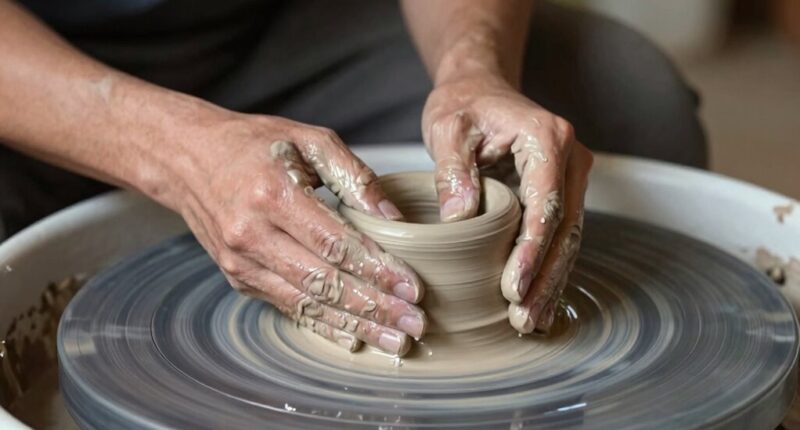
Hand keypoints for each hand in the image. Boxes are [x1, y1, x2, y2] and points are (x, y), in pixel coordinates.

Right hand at [170, 113, 426, 355]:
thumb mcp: (309, 140)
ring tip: (394, 341)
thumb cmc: (253, 144)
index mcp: (272, 194)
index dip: (377, 270)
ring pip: (307, 303)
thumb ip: (355, 176)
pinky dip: (323, 324)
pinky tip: (353, 338)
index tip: (412, 288)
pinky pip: (287, 307)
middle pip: (324, 282)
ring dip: (354, 326)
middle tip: (414, 324)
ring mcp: (241, 262)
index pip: (335, 243)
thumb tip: (394, 219)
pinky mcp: (238, 277)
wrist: (188, 158)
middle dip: (374, 307)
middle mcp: (252, 234)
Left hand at [422, 74, 592, 333]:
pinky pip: (560, 236)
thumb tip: (460, 219)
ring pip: (569, 239)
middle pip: (566, 230)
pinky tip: (536, 301)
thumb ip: (454, 170)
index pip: (546, 206)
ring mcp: (570, 177)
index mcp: (547, 139)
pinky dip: (549, 269)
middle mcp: (570, 159)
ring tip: (530, 322)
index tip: (513, 289)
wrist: (479, 89)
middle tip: (523, 319)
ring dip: (551, 282)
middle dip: (546, 278)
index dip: (531, 252)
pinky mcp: (560, 192)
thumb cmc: (463, 106)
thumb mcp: (447, 128)